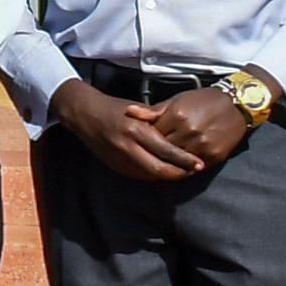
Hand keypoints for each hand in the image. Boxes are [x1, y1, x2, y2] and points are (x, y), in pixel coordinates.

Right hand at [48, 80, 207, 183]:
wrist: (85, 115)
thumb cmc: (115, 108)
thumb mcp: (138, 109)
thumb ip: (158, 122)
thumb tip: (180, 133)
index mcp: (136, 130)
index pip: (166, 151)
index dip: (185, 160)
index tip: (200, 164)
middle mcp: (128, 147)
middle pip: (160, 169)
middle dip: (179, 173)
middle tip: (194, 172)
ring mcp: (120, 160)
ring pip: (150, 176)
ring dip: (168, 177)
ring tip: (183, 173)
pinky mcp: (115, 167)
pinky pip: (139, 176)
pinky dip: (154, 176)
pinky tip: (164, 172)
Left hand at [146, 86, 255, 171]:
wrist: (238, 104)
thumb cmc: (204, 100)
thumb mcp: (177, 100)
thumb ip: (153, 110)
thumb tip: (128, 112)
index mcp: (177, 115)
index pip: (153, 135)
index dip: (146, 140)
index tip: (141, 144)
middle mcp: (189, 131)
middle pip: (164, 150)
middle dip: (155, 154)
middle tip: (147, 158)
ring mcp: (202, 145)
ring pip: (178, 162)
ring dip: (169, 164)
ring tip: (160, 166)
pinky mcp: (214, 156)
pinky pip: (194, 169)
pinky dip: (185, 169)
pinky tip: (178, 169)